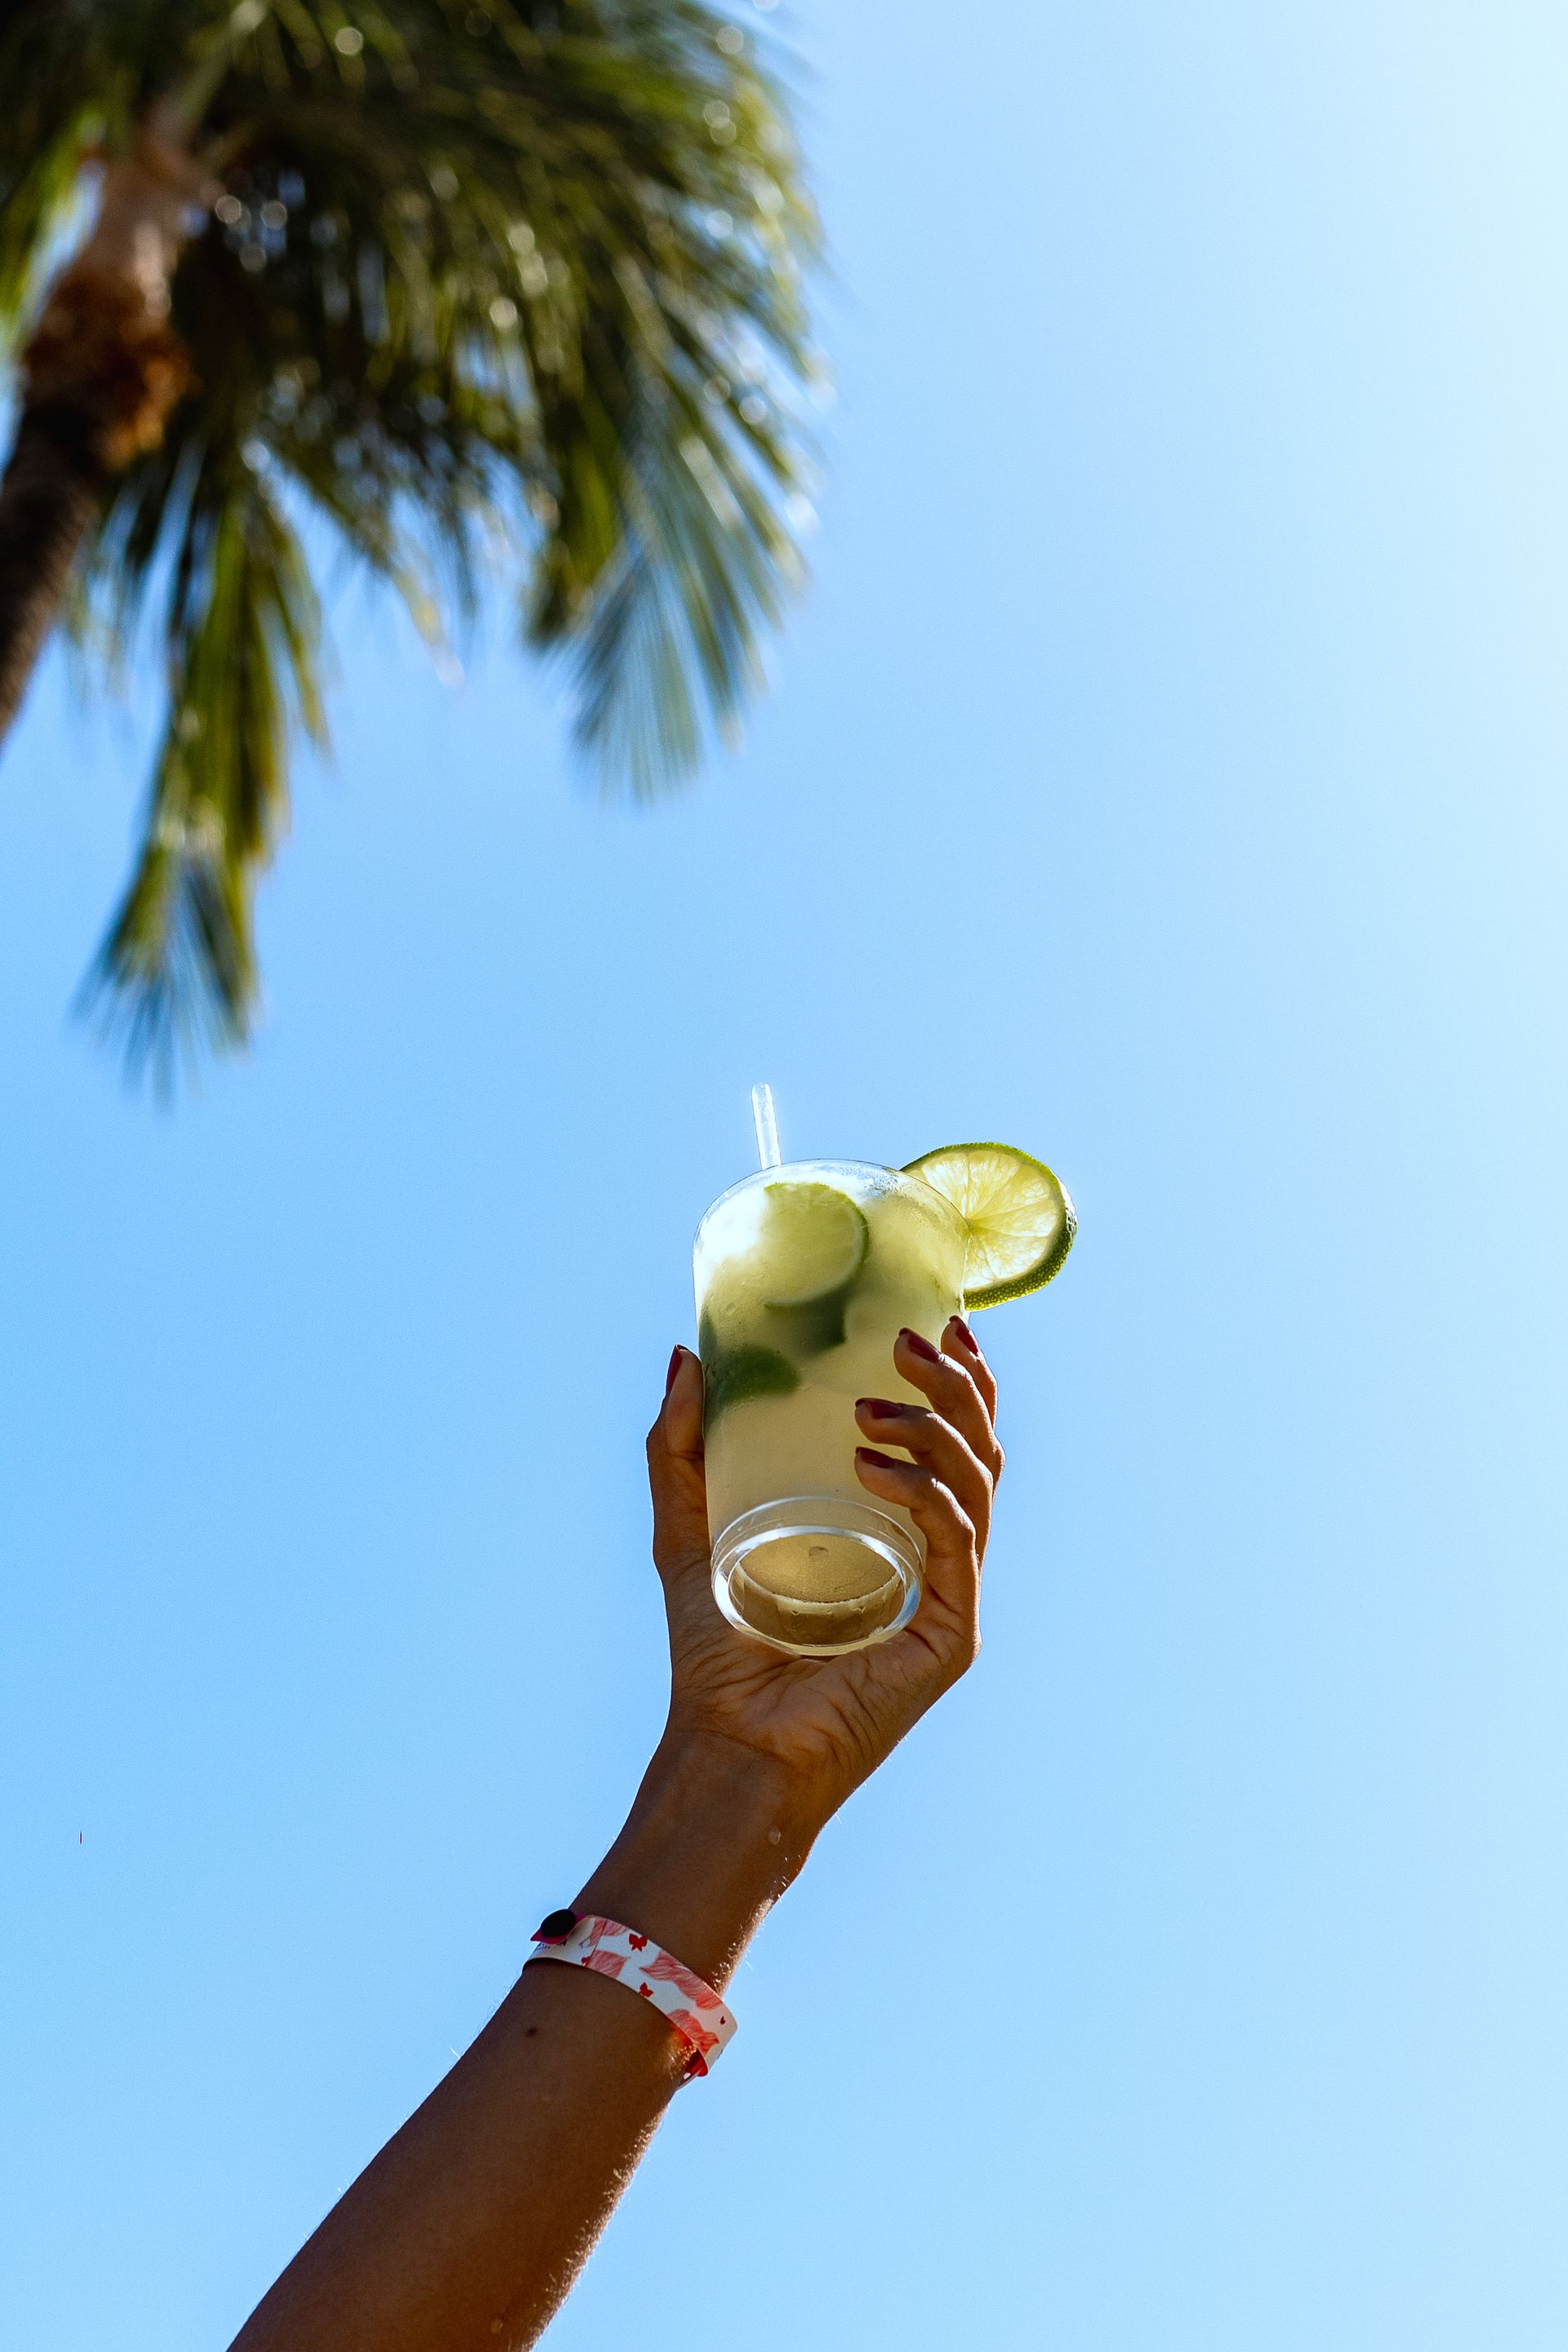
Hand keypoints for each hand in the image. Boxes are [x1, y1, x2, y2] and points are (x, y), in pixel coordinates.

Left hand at [645, 1317, 1002, 1837]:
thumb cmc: (712, 1652)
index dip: (962, 1381)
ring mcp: (950, 1600)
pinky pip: (956, 1545)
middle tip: (907, 1343)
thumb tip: (684, 1357)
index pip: (954, 1442)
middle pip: (981, 1452)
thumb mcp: (686, 1525)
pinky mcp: (950, 1638)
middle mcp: (936, 1561)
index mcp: (896, 1532)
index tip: (942, 1323)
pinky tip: (873, 1466)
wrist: (726, 1745)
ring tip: (870, 1407)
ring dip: (936, 1428)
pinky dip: (926, 1494)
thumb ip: (679, 1446)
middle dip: (956, 1386)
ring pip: (978, 1486)